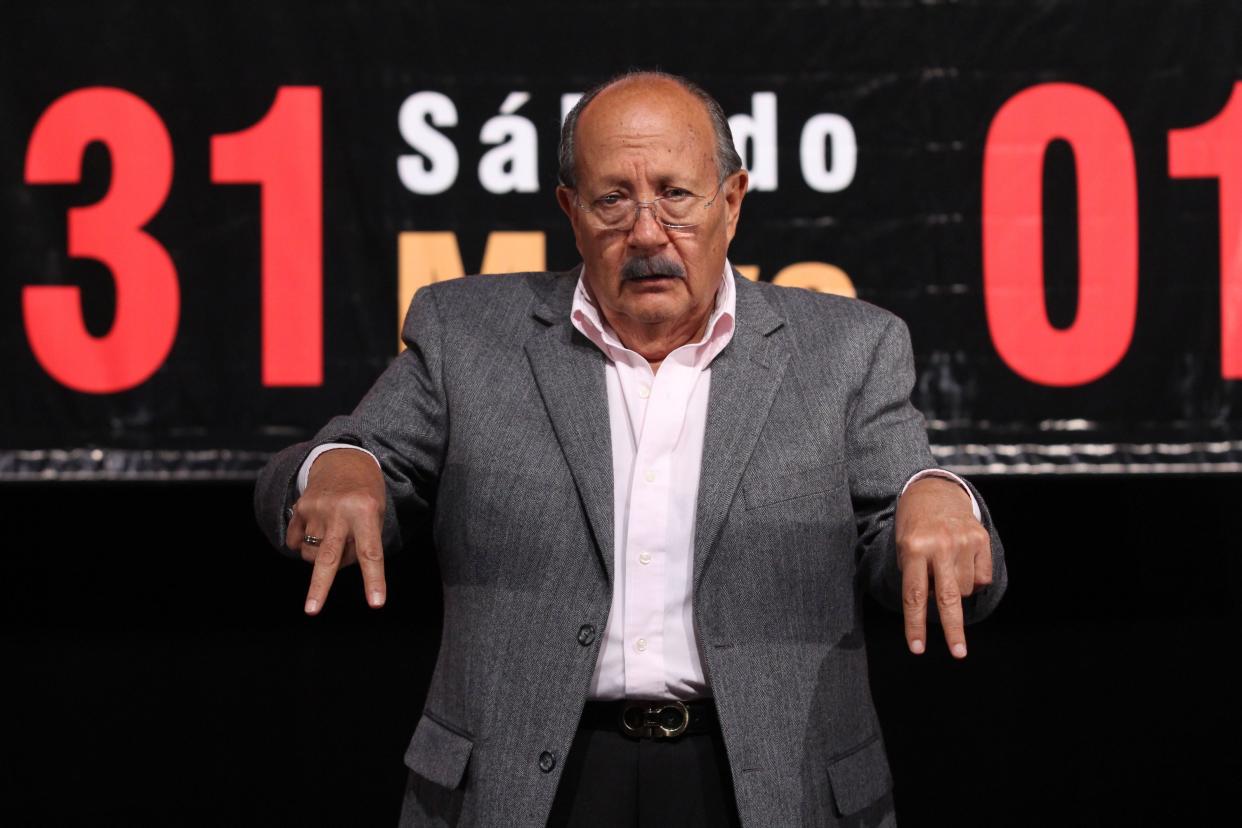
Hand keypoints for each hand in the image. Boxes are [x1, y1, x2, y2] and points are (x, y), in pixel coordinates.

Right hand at [285, 448, 387, 614]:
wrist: (342, 459)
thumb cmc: (366, 494)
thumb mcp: (376, 513)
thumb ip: (360, 541)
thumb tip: (333, 568)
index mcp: (366, 511)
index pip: (371, 553)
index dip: (374, 580)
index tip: (376, 603)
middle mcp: (339, 511)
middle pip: (329, 557)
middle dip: (319, 587)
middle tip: (312, 610)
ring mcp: (316, 509)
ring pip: (312, 555)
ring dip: (322, 558)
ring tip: (335, 537)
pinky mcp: (299, 507)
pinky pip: (295, 542)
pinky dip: (303, 545)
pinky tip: (316, 529)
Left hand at [894, 476, 991, 657]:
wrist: (933, 491)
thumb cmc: (914, 528)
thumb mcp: (902, 547)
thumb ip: (915, 576)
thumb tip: (936, 607)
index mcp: (913, 548)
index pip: (914, 595)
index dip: (915, 624)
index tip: (918, 648)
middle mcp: (939, 545)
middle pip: (947, 597)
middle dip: (953, 629)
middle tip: (958, 653)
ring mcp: (963, 541)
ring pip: (965, 589)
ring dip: (956, 590)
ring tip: (945, 570)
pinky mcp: (981, 538)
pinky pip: (982, 577)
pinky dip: (973, 579)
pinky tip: (962, 563)